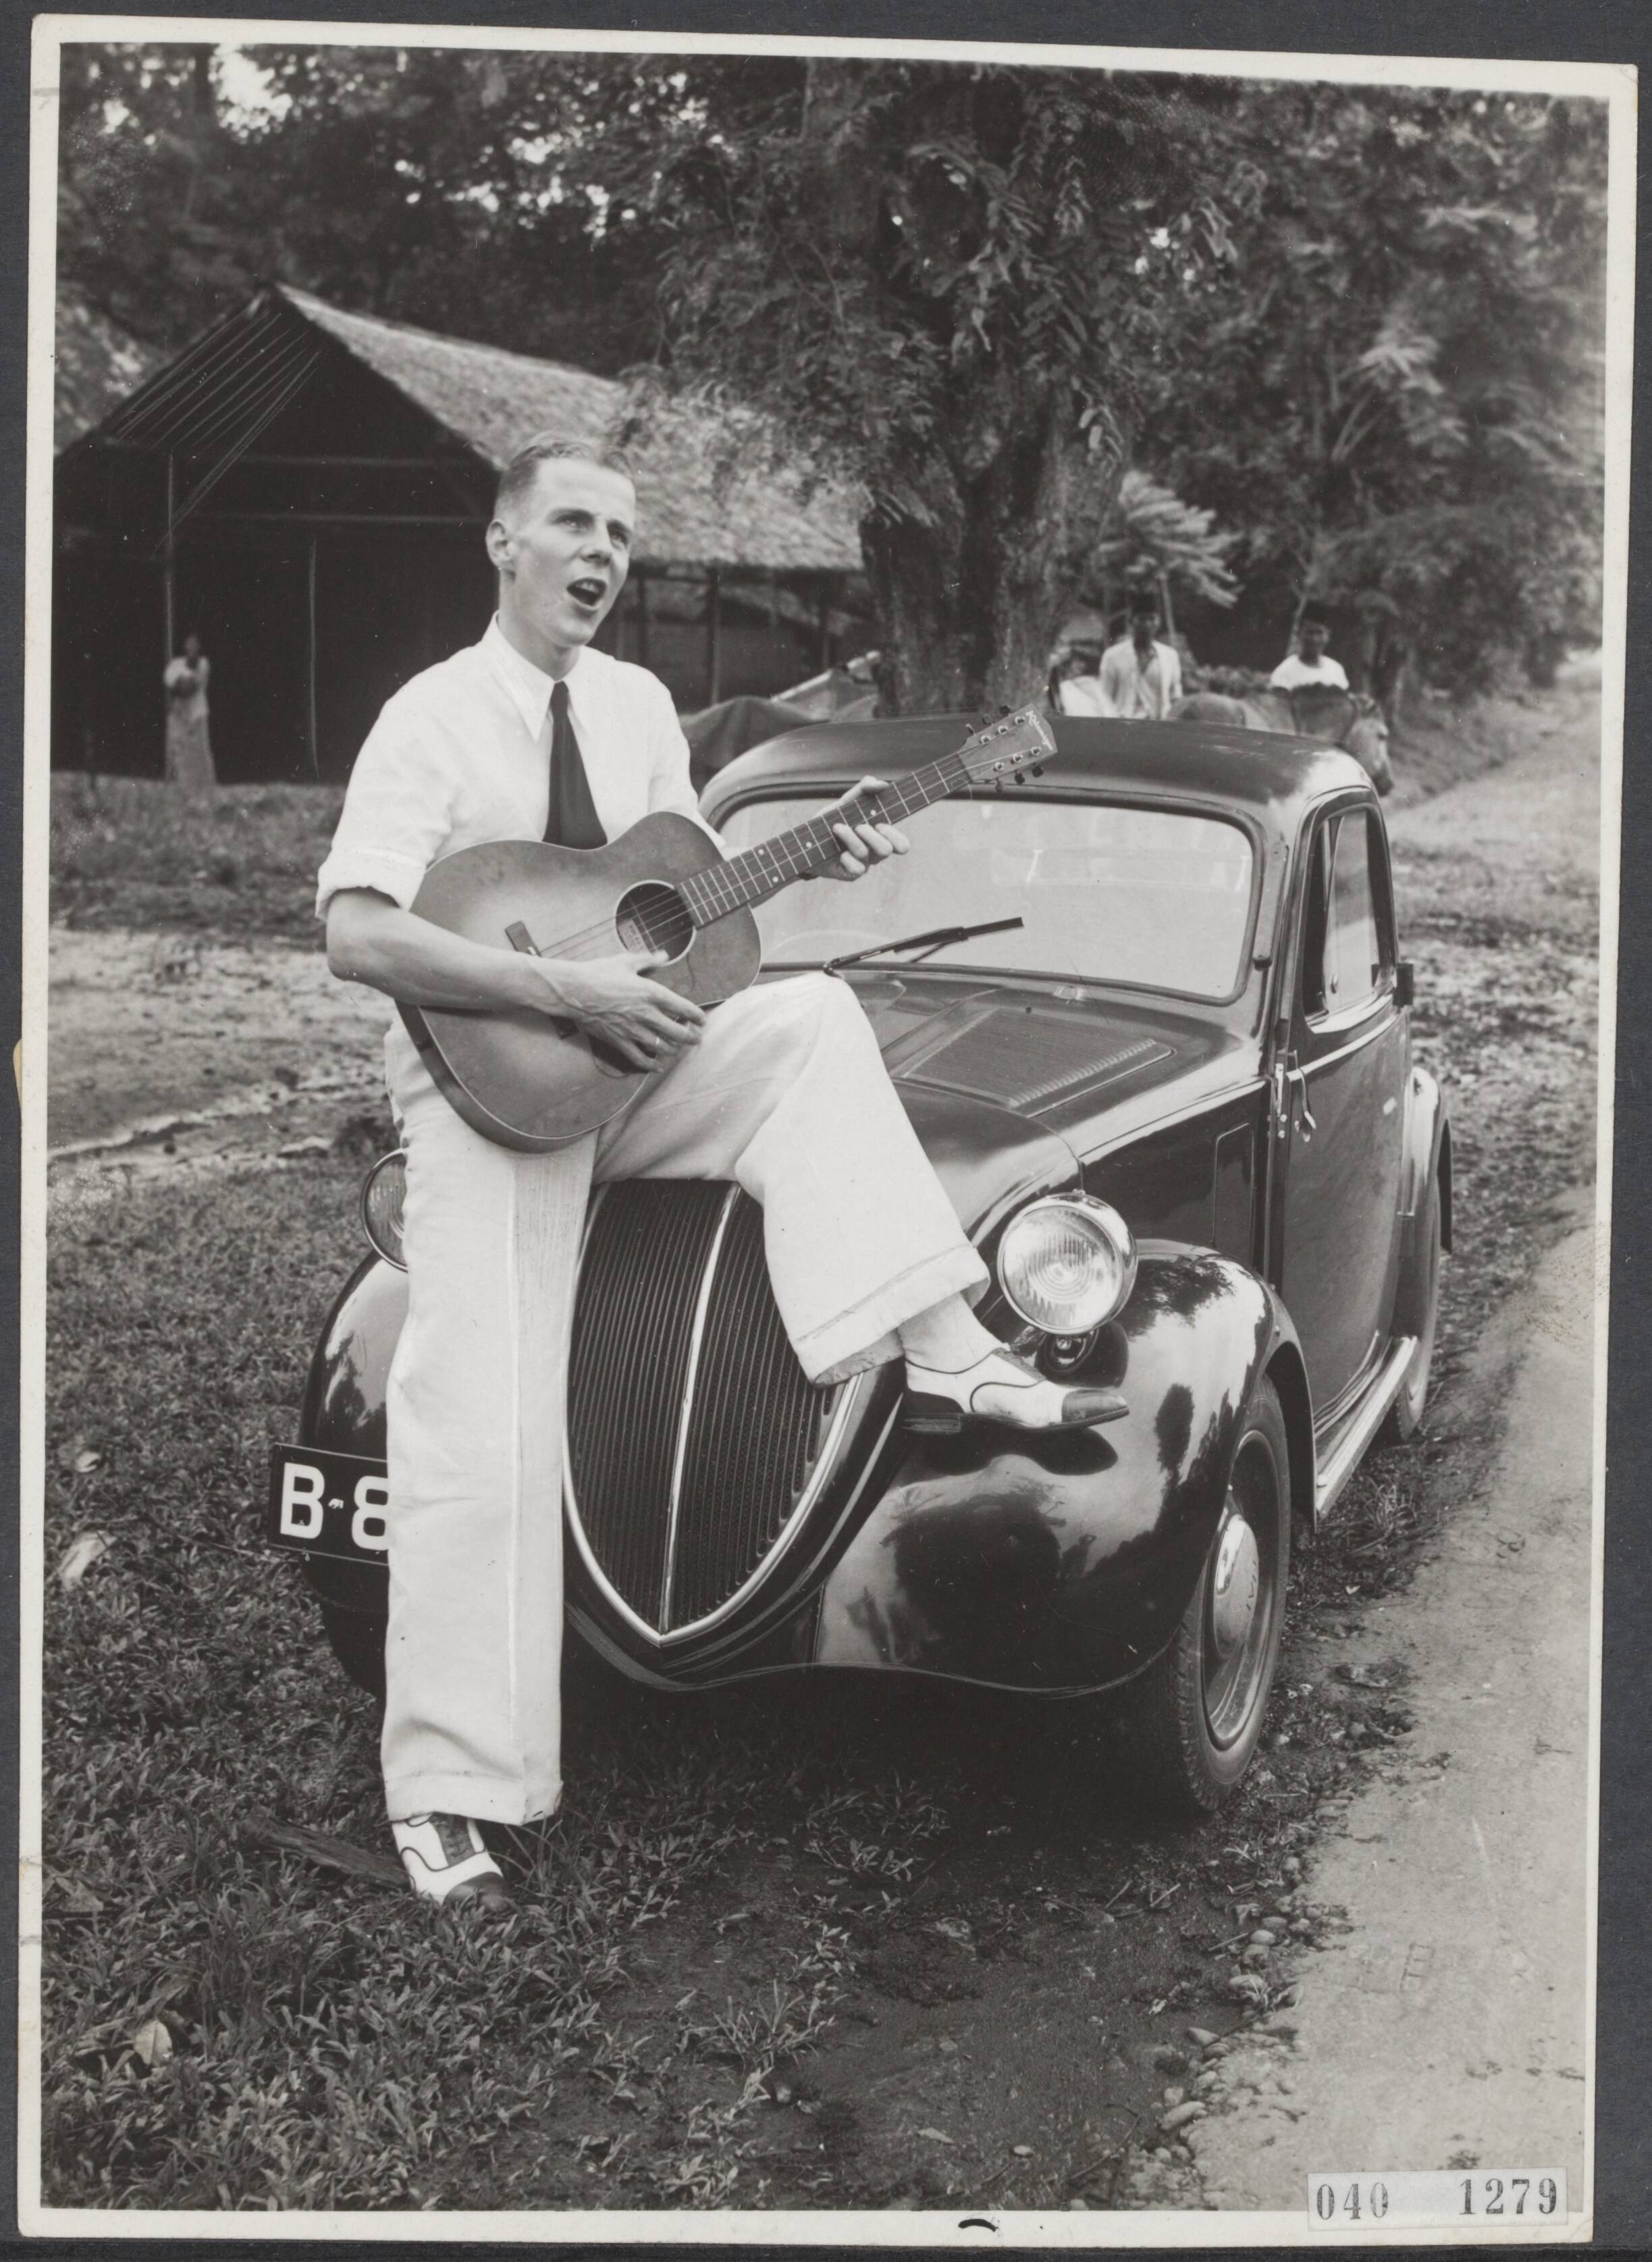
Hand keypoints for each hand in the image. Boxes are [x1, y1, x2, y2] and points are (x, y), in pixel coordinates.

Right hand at [528, 951, 705, 1070]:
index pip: (683, 1008)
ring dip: (674, 1050)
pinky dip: (651, 1064)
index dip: (697, 1016)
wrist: (573, 990)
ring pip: (662, 1047)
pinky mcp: (619, 1040)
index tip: (702, 1020)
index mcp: (651, 992)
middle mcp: (646, 1013)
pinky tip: (657, 1066)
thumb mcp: (625, 962)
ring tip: (679, 1049)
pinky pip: (639, 1058)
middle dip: (691, 1037)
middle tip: (696, 1038)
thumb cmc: (598, 973)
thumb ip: (648, 960)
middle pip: (678, 1032)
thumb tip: (664, 956)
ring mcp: (632, 1029)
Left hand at [820, 776, 908, 880]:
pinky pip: (856, 869)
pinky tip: (837, 853)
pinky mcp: (850, 874)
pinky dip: (846, 857)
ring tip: (837, 828)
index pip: (901, 845)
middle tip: (858, 826)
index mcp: (878, 837)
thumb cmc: (829, 823)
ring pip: (867, 854)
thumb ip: (863, 790)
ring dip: (850, 838)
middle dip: (872, 835)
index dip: (894, 835)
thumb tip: (882, 784)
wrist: (804, 842)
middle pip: (888, 849)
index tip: (879, 824)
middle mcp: (874, 853)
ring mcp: (863, 865)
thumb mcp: (844, 803)